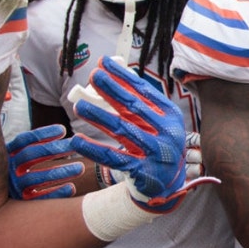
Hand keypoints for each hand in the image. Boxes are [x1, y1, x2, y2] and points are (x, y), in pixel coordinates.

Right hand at [7, 124, 82, 199]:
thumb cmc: (15, 172)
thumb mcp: (16, 156)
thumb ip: (32, 144)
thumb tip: (62, 129)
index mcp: (6, 154)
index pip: (23, 140)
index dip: (42, 134)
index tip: (63, 130)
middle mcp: (7, 169)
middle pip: (30, 155)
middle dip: (54, 149)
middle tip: (75, 145)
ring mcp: (13, 187)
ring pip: (37, 178)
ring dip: (60, 172)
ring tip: (80, 168)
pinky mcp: (21, 204)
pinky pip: (40, 199)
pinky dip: (56, 193)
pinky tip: (72, 187)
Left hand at [68, 56, 218, 211]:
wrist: (169, 184)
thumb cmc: (158, 145)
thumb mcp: (158, 123)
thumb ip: (141, 104)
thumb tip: (115, 76)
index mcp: (171, 116)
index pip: (144, 91)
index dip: (123, 76)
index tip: (104, 63)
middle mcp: (166, 133)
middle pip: (134, 108)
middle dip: (112, 90)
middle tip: (93, 76)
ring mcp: (155, 153)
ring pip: (123, 131)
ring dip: (99, 117)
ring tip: (79, 106)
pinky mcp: (142, 171)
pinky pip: (113, 158)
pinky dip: (94, 149)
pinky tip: (77, 140)